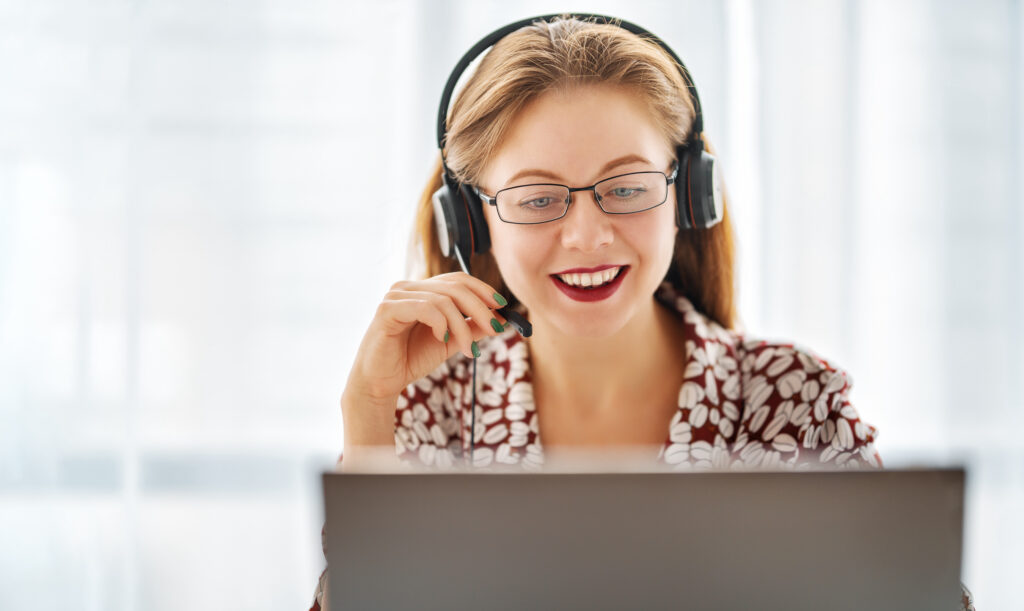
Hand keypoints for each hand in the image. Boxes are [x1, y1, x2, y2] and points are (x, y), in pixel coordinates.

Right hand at [345, 272, 507, 403]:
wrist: (380, 382)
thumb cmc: (410, 359)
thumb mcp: (450, 342)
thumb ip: (472, 329)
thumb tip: (501, 319)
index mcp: (422, 290)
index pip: (458, 279)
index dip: (483, 290)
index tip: (503, 307)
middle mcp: (408, 287)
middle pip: (455, 287)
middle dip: (480, 308)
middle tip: (496, 329)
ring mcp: (396, 295)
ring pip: (443, 300)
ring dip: (463, 326)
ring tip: (469, 349)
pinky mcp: (387, 309)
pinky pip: (425, 307)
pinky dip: (441, 323)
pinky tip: (442, 338)